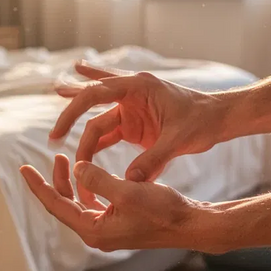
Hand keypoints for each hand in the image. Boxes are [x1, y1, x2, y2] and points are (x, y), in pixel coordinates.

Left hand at [20, 154, 208, 251]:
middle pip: (65, 205)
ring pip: (79, 203)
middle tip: (54, 156)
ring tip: (70, 160)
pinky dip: (90, 187)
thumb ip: (98, 179)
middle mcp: (97, 233)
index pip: (57, 206)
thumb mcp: (128, 191)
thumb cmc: (163, 210)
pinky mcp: (120, 223)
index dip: (39, 186)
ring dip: (73, 182)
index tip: (24, 169)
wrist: (191, 224)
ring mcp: (109, 230)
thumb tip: (76, 168)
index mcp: (94, 230)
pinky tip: (93, 172)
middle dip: (56, 181)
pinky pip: (95, 204)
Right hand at [50, 62, 225, 203]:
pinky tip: (73, 99)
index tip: (59, 133)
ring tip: (53, 92)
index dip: (73, 112)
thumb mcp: (179, 141)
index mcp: (138, 88)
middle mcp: (130, 94)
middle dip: (70, 117)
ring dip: (76, 115)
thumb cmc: (202, 122)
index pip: (95, 94)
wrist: (218, 119)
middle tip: (52, 137)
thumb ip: (155, 160)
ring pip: (97, 116)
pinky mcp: (135, 123)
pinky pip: (108, 126)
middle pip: (91, 105)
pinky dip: (91, 125)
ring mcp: (131, 108)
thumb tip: (129, 181)